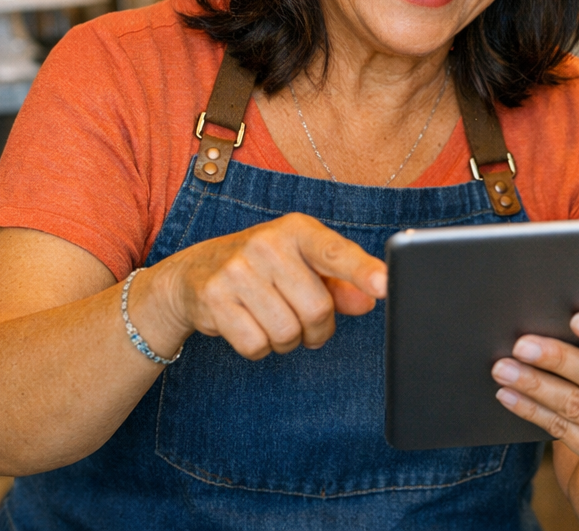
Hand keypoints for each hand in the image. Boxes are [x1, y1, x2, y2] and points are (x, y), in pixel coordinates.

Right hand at [143, 212, 387, 360]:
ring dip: (288, 341)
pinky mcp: (214, 299)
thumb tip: (369, 300)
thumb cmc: (264, 268)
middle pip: (317, 309)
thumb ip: (340, 282)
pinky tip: (250, 326)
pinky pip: (256, 346)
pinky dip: (260, 347)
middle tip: (305, 322)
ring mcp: (237, 270)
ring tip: (274, 321)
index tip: (385, 285)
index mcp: (297, 230)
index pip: (335, 252)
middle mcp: (266, 243)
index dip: (363, 271)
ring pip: (288, 332)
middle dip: (317, 329)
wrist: (193, 273)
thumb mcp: (303, 265)